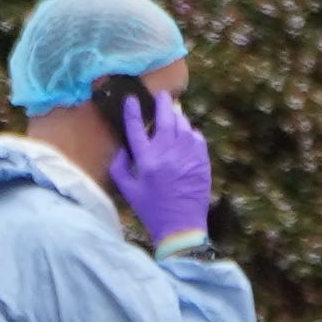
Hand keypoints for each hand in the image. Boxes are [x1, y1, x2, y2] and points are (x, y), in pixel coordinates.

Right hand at [107, 81, 215, 241]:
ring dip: (177, 117)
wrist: (181, 226)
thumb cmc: (151, 209)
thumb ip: (119, 166)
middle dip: (162, 103)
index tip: (131, 99)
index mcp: (146, 161)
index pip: (136, 128)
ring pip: (183, 126)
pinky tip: (187, 133)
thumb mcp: (128, 190)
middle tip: (162, 95)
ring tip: (173, 113)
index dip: (132, 111)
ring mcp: (187, 156)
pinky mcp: (202, 161)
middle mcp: (168, 154)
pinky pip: (197, 138)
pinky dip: (191, 132)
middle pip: (165, 119)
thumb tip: (123, 147)